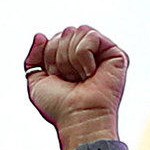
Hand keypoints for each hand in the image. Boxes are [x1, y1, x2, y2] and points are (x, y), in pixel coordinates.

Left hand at [24, 26, 128, 149]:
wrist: (77, 118)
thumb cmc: (60, 107)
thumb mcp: (36, 82)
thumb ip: (34, 57)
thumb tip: (40, 35)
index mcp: (71, 60)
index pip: (53, 39)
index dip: (49, 58)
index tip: (58, 79)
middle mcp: (87, 55)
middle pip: (65, 32)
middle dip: (60, 57)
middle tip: (70, 79)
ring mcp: (102, 54)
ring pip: (76, 31)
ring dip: (71, 58)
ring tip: (81, 77)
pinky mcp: (115, 54)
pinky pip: (90, 35)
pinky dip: (84, 55)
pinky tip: (90, 73)